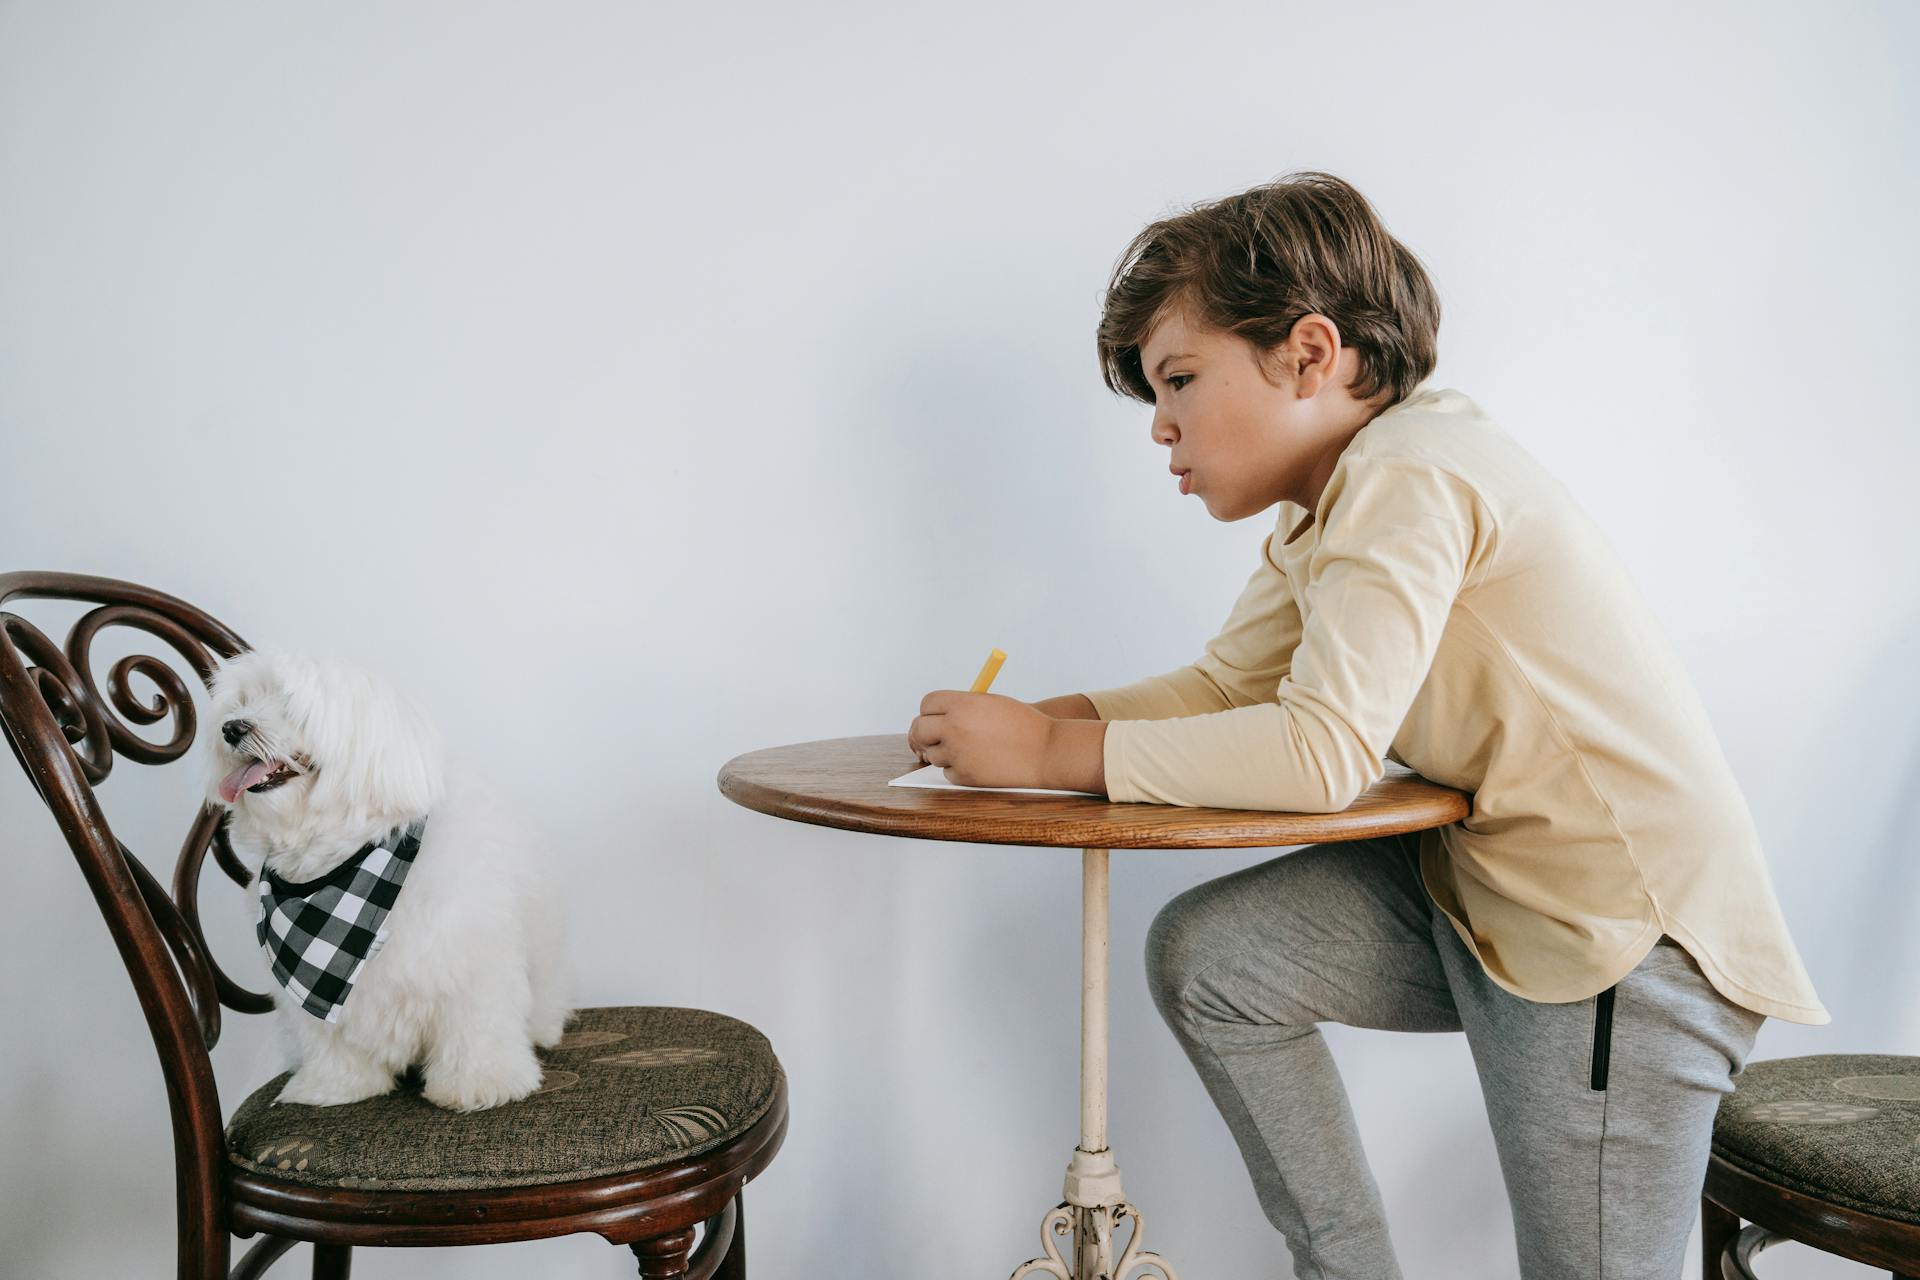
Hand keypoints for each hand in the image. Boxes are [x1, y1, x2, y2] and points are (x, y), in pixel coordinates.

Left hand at [907, 691, 1054, 788]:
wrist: (1046, 751)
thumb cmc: (1023, 725)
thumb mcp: (991, 703)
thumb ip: (962, 707)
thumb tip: (935, 717)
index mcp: (962, 704)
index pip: (927, 704)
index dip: (930, 711)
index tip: (934, 717)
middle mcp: (954, 728)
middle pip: (919, 729)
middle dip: (924, 734)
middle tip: (933, 737)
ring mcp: (957, 754)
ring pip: (933, 754)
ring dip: (945, 753)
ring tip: (972, 749)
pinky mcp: (964, 776)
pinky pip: (948, 772)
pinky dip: (959, 770)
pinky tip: (980, 763)